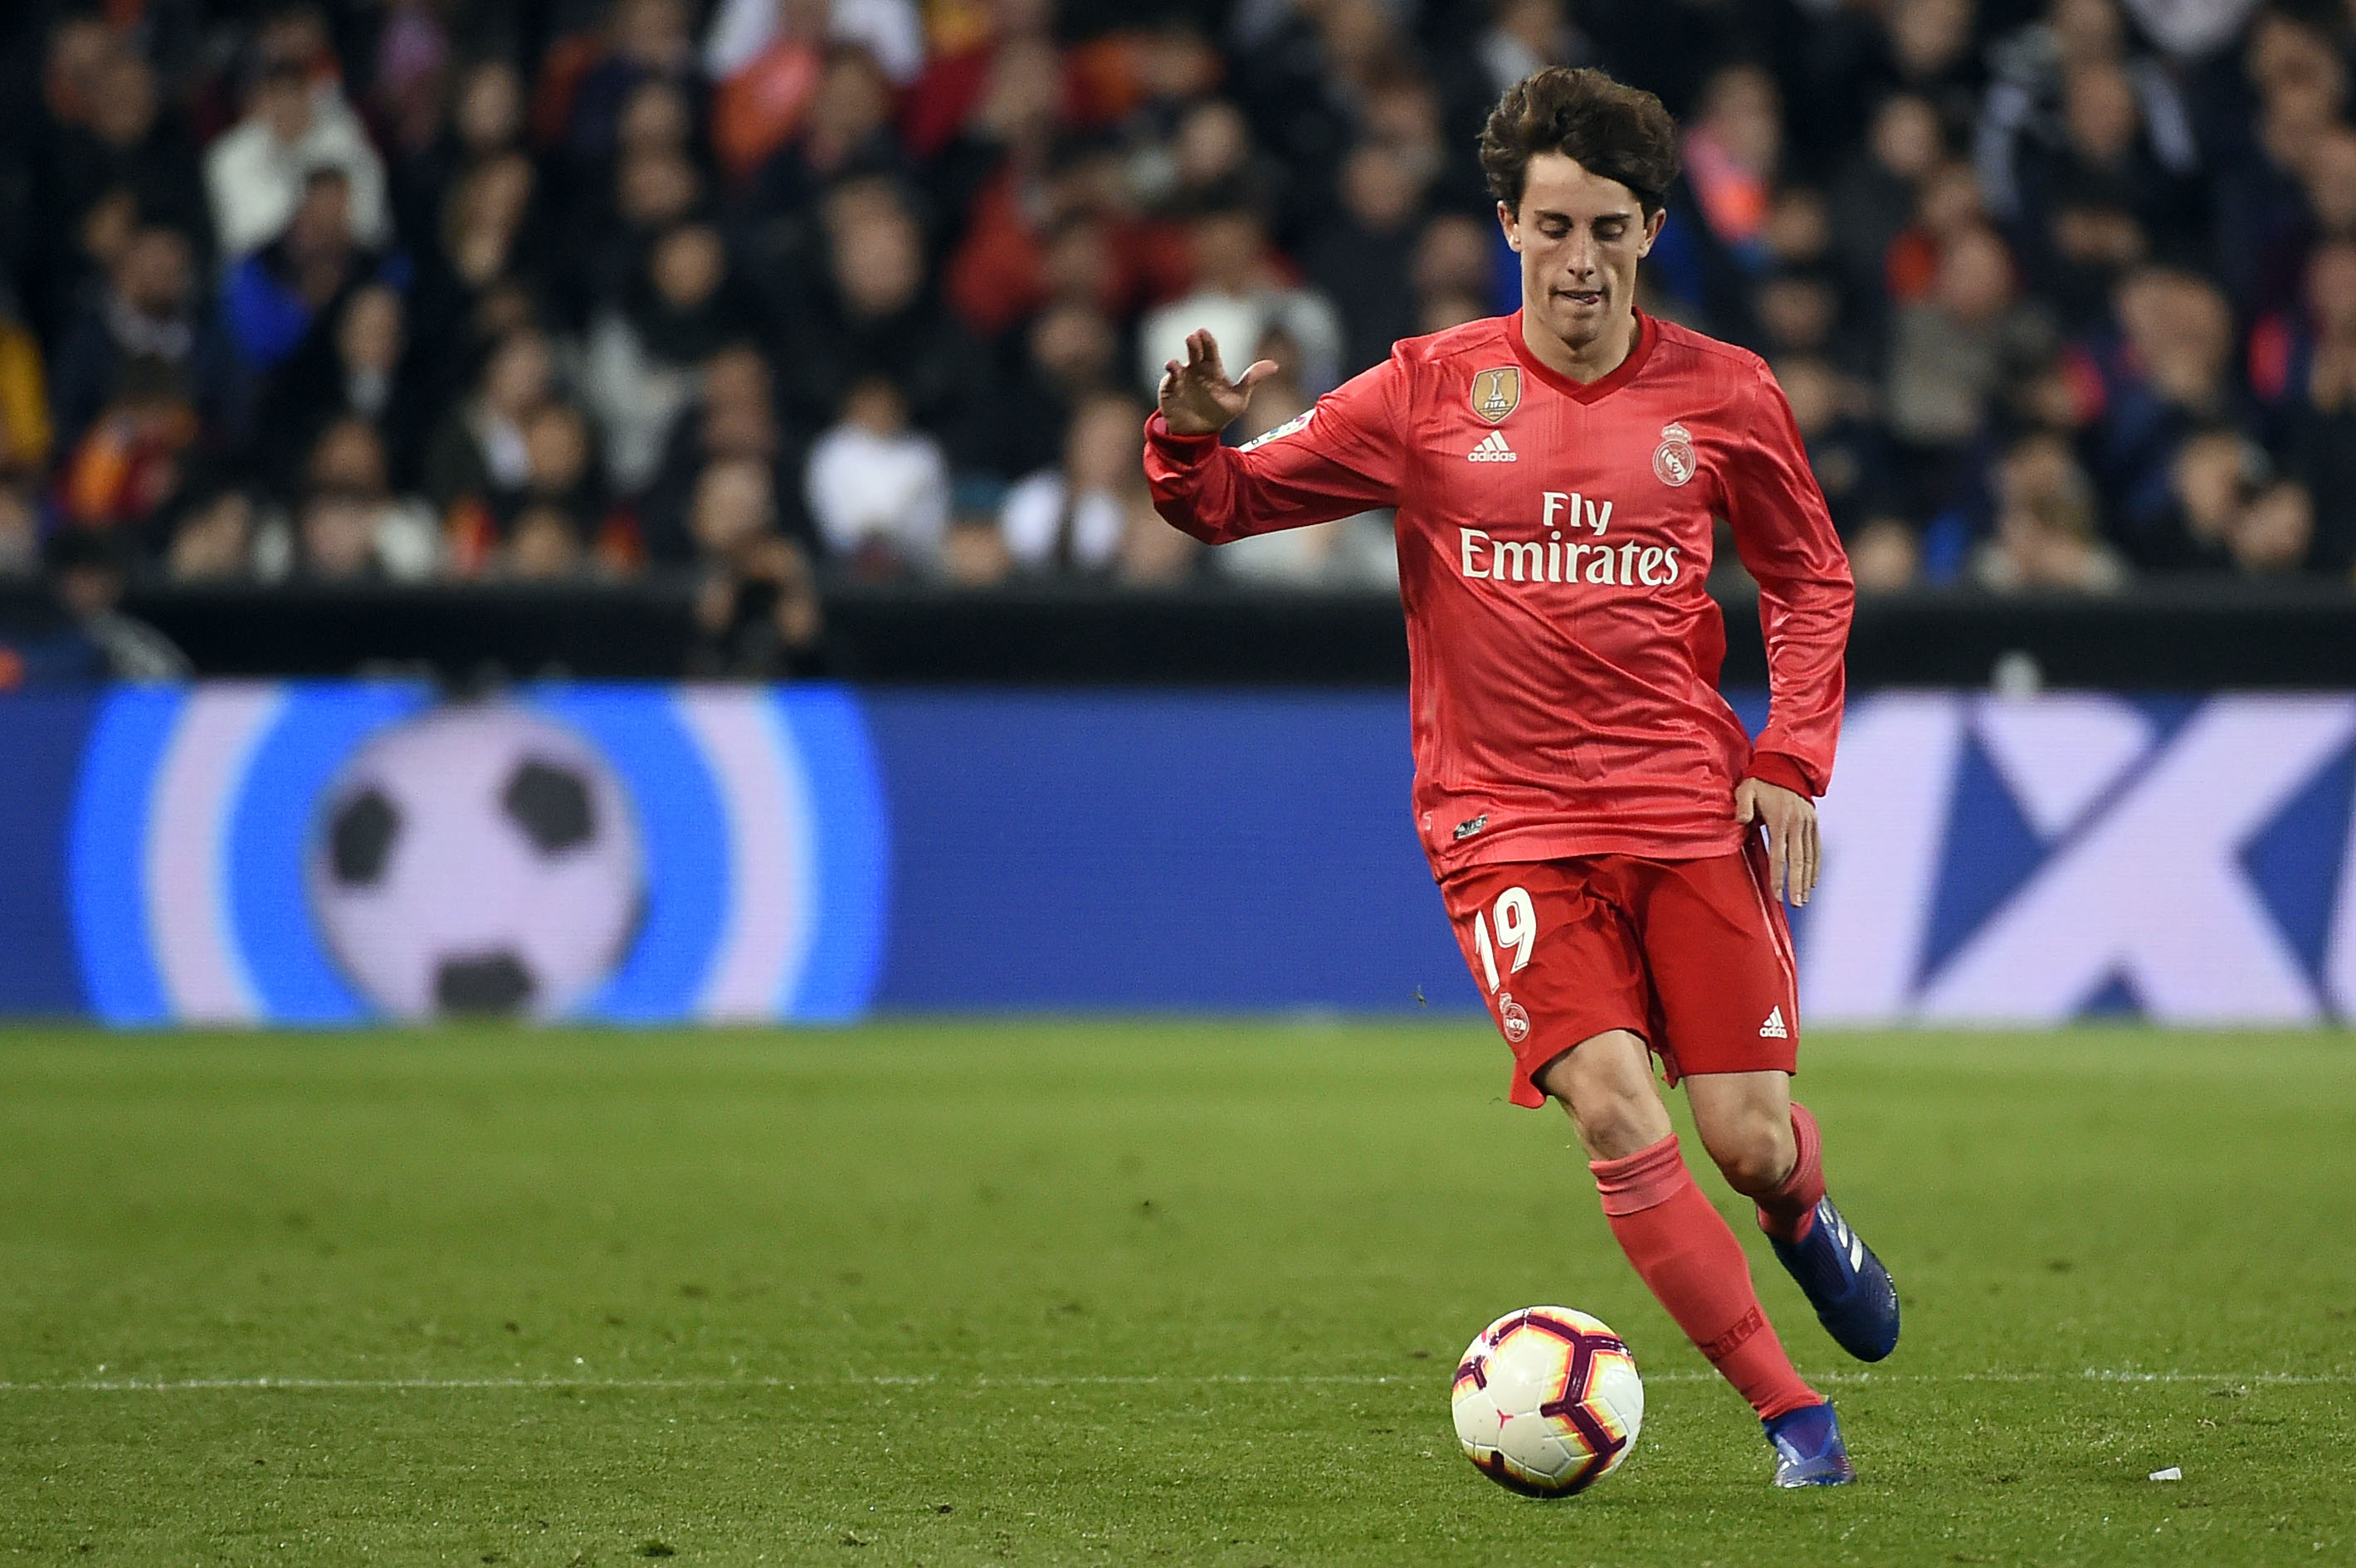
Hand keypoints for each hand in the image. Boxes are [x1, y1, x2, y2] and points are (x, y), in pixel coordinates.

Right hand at [1157, 329, 1279, 436]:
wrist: (1199, 434)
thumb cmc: (1220, 414)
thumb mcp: (1239, 398)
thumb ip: (1252, 380)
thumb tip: (1275, 365)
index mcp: (1212, 369)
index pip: (1210, 350)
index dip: (1207, 341)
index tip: (1204, 332)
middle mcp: (1195, 370)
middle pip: (1194, 352)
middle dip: (1194, 344)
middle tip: (1195, 336)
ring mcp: (1181, 379)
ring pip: (1179, 364)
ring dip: (1180, 357)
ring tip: (1181, 355)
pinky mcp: (1170, 390)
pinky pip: (1170, 379)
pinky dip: (1171, 372)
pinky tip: (1173, 366)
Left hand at [1734, 778, 1819, 906]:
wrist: (1786, 765)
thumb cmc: (1760, 780)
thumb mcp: (1746, 789)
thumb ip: (1743, 806)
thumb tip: (1741, 822)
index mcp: (1780, 821)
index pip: (1779, 855)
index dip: (1779, 877)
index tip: (1778, 896)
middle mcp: (1797, 824)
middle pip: (1798, 861)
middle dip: (1796, 885)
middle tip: (1796, 904)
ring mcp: (1808, 823)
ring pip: (1809, 857)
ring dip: (1807, 880)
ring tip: (1804, 899)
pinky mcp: (1813, 822)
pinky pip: (1816, 848)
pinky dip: (1816, 866)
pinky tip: (1813, 881)